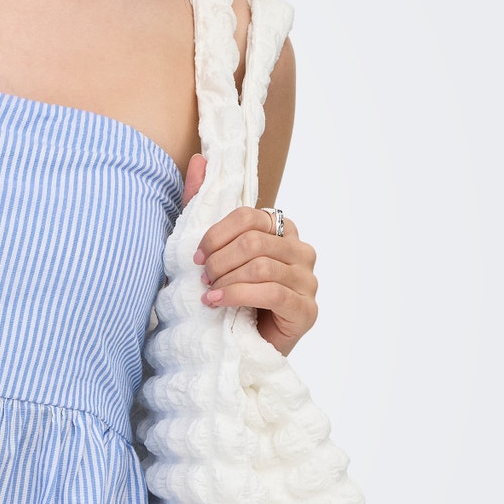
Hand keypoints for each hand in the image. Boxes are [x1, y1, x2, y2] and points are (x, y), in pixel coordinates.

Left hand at [181, 153, 318, 356]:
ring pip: (262, 266)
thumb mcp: (211, 248)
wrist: (242, 344)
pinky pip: (273, 293)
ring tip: (208, 292)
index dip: (216, 234)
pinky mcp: (307, 310)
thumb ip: (203, 202)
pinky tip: (217, 303)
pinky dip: (238, 296)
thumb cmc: (229, 293)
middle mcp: (301, 250)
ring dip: (226, 279)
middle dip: (219, 259)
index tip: (195, 256)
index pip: (249, 216)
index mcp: (282, 230)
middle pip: (254, 241)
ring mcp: (308, 280)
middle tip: (201, 277)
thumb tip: (198, 159)